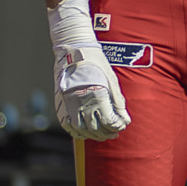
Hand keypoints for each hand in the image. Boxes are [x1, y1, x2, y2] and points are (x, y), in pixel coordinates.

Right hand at [47, 0, 130, 139]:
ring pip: (81, 130)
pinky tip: (84, 133)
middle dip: (107, 133)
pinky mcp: (60, 103)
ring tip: (102, 135)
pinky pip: (67, 124)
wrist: (73, 50)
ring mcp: (69, 104)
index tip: (121, 126)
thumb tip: (125, 119)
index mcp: (96, 95)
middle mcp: (81, 102)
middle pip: (96, 128)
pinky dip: (76, 132)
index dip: (116, 126)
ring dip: (93, 135)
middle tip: (114, 133)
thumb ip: (118, 101)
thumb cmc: (95, 62)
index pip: (109, 121)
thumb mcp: (111, 79)